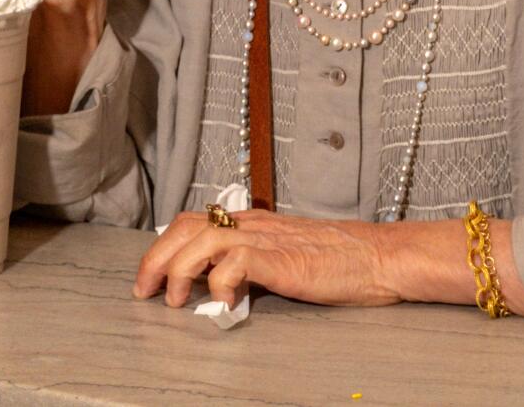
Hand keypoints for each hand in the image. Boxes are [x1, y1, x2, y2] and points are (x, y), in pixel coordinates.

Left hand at [134, 209, 405, 308]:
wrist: (378, 257)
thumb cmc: (338, 260)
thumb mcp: (283, 256)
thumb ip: (251, 264)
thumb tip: (218, 285)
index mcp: (251, 223)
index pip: (193, 221)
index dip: (164, 246)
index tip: (150, 275)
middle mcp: (253, 225)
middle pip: (187, 227)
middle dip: (157, 258)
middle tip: (145, 289)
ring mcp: (267, 239)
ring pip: (203, 239)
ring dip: (180, 270)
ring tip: (176, 299)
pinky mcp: (283, 259)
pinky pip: (237, 260)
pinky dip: (220, 280)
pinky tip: (223, 302)